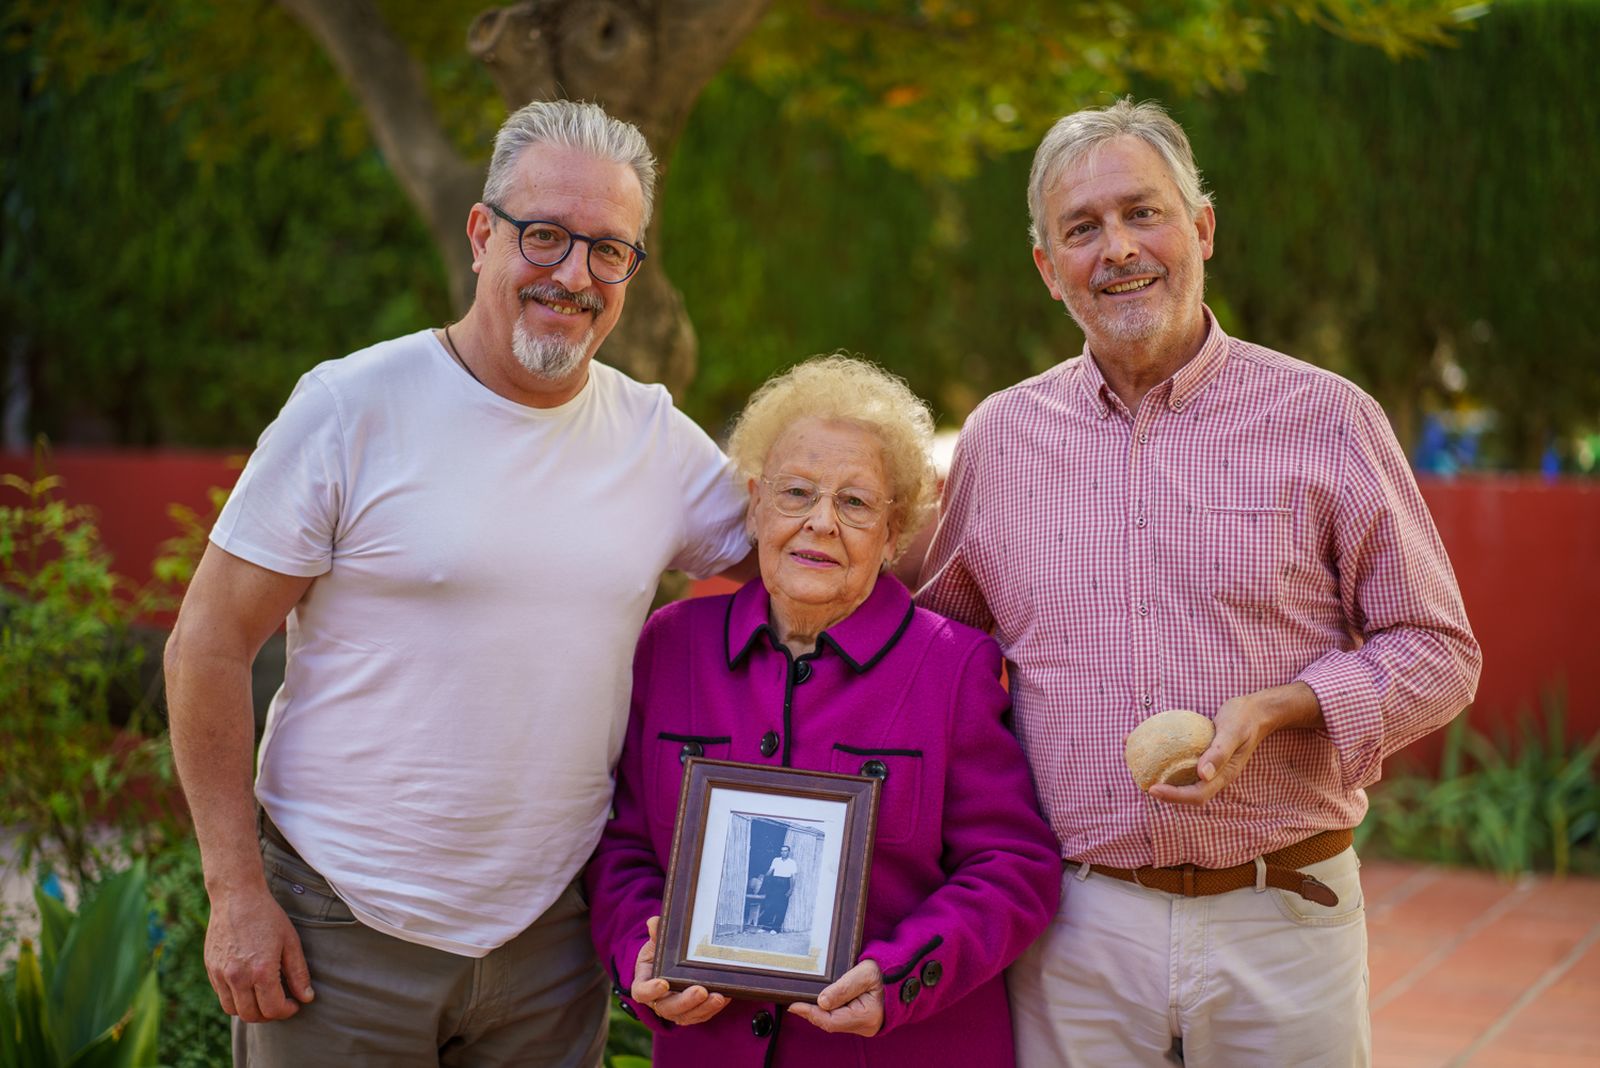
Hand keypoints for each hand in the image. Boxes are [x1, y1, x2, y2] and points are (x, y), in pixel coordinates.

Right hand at [205, 885, 313, 1022]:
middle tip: (280, 1003)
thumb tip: (307, 997)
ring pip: (233, 1010)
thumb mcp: (290, 942)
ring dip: (250, 1010)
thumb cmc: (267, 916)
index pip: (273, 1009)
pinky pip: (222, 996)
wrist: (236, 896)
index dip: (287, 1011)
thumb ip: (298, 973)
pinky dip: (235, 999)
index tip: (294, 1004)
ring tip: (264, 998)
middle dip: (269, 1015)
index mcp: (261, 971)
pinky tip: (249, 986)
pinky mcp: (211, 969)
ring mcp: (221, 974)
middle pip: (252, 1015)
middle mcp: (237, 977)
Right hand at [631, 916, 729, 1025]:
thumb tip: (654, 922)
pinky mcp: (691, 1014)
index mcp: (644, 985)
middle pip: (668, 1008)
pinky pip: (702, 1015)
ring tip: (718, 997)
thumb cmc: (660, 955)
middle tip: (700, 990)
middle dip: (686, 1001)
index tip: (663, 983)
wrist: (669, 966)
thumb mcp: (656, 943)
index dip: (651, 990)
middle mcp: (658, 1002)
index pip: (642, 992)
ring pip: (687, 1016)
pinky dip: (713, 1009)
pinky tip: (726, 996)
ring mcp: (675, 1011)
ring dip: (703, 1008)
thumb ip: (656, 935)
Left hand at [787, 959, 883, 1036]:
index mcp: (867, 1016)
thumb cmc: (888, 971)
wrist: (906, 974)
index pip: (830, 1020)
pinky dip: (830, 1012)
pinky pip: (842, 1019)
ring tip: (804, 1001)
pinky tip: (821, 1003)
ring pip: (835, 1022)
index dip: (810, 1013)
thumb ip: (843, 987)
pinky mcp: (864, 1021)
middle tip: (795, 1002)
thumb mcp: (864, 973)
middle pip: (831, 1023)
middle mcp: (866, 1026)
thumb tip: (821, 1001)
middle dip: (812, 1013)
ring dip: (820, 1013)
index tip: (794, 1005)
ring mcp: (866, 1025)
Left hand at [1149, 682, 1322, 806]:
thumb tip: (1203, 774)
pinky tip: (1145, 739)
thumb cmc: (1244, 719)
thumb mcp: (1232, 733)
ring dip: (1160, 773)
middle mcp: (1214, 775)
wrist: (1256, 711)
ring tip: (1136, 762)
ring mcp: (1208, 766)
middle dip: (1163, 791)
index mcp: (1224, 775)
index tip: (1153, 788)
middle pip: (1186, 792)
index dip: (1174, 796)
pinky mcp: (1202, 755)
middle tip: (1139, 779)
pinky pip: (1181, 760)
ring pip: (1182, 777)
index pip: (1197, 795)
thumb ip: (1219, 753)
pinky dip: (1164, 755)